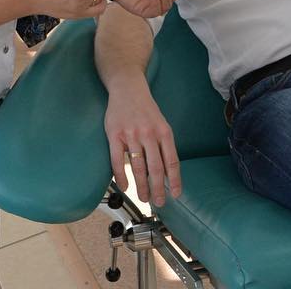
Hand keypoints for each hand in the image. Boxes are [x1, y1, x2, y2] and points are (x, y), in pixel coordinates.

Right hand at [104, 75, 181, 207]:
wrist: (127, 88)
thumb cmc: (145, 109)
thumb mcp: (160, 123)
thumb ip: (163, 145)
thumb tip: (166, 171)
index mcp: (164, 132)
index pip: (171, 161)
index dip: (174, 179)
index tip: (175, 194)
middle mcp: (149, 134)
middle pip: (155, 167)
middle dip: (158, 188)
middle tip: (158, 202)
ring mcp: (131, 134)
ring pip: (138, 166)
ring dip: (141, 186)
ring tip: (143, 198)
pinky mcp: (115, 135)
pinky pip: (118, 160)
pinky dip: (122, 176)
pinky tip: (125, 187)